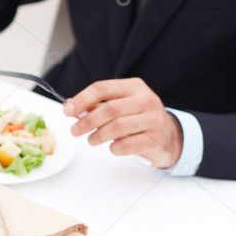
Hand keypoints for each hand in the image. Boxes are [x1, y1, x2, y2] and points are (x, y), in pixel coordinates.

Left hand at [64, 77, 183, 167]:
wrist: (168, 136)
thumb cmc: (138, 120)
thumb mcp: (121, 106)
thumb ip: (97, 105)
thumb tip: (70, 106)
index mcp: (134, 87)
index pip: (102, 88)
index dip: (82, 99)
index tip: (67, 110)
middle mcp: (146, 100)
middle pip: (109, 109)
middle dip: (87, 121)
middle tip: (75, 131)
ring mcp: (153, 119)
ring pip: (117, 127)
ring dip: (98, 136)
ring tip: (92, 140)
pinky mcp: (155, 139)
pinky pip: (127, 145)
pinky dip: (114, 148)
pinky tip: (112, 147)